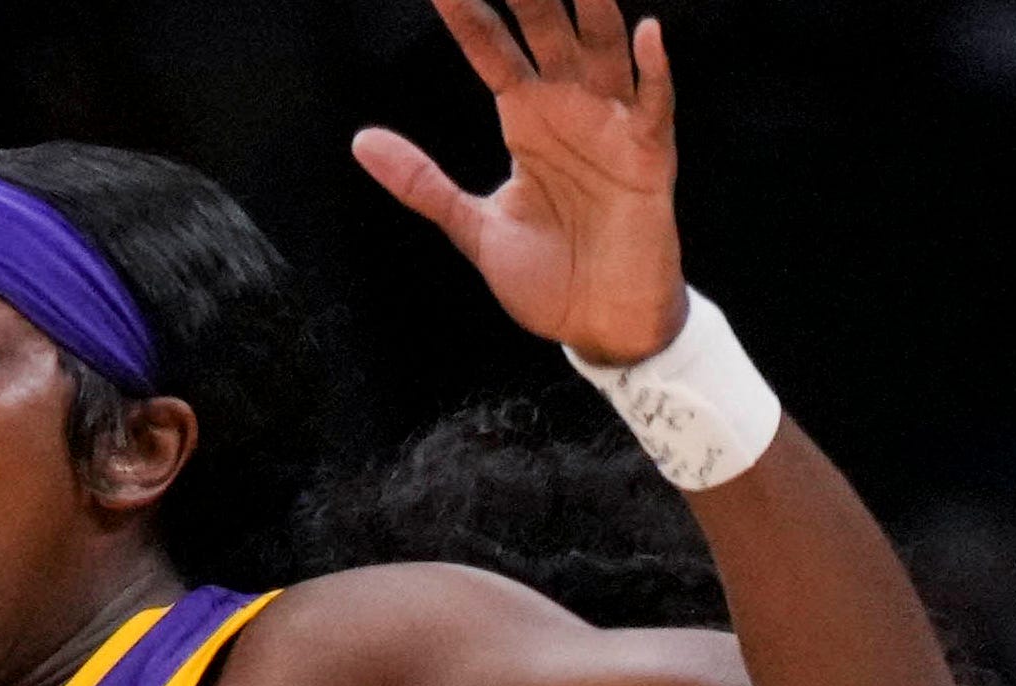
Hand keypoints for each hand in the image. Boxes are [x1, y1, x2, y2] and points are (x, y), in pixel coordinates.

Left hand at [353, 0, 689, 369]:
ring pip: (604, 49)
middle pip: (547, 30)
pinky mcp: (649, 157)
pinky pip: (655, 104)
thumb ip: (421, 181)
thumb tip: (361, 139)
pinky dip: (654, 70)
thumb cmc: (547, 274)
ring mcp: (613, 126)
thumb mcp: (472, 226)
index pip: (491, 49)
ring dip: (593, 8)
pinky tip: (645, 33)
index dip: (466, 13)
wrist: (599, 325)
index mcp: (526, 117)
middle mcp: (570, 106)